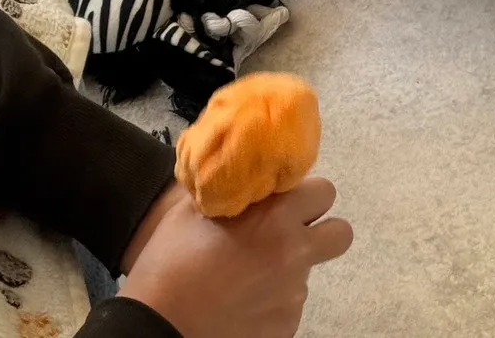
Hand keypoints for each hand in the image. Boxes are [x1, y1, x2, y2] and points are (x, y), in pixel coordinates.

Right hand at [121, 178, 351, 337]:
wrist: (154, 326)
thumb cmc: (169, 260)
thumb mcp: (195, 209)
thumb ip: (232, 188)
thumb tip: (244, 173)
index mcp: (277, 216)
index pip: (325, 191)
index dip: (304, 196)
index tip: (283, 204)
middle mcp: (294, 253)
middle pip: (340, 234)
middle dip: (319, 231)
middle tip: (286, 236)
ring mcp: (292, 296)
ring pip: (308, 273)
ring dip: (287, 270)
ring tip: (246, 277)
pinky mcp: (284, 329)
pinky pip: (289, 308)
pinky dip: (272, 304)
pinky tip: (241, 304)